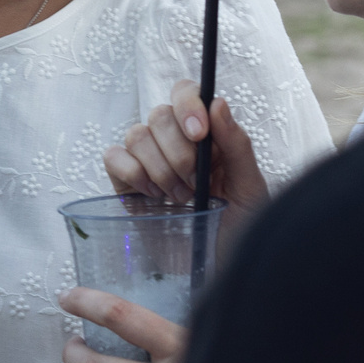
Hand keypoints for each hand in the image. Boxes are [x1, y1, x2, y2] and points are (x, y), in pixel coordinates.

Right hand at [105, 82, 269, 236]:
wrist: (214, 268)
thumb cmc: (238, 228)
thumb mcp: (249, 188)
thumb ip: (236, 145)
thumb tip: (216, 103)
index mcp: (208, 134)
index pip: (186, 94)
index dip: (187, 105)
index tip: (199, 133)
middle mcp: (175, 141)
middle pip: (159, 114)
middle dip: (178, 151)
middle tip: (194, 183)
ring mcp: (148, 161)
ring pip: (137, 135)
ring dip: (159, 168)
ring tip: (179, 197)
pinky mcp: (126, 182)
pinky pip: (114, 157)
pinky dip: (132, 173)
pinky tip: (153, 197)